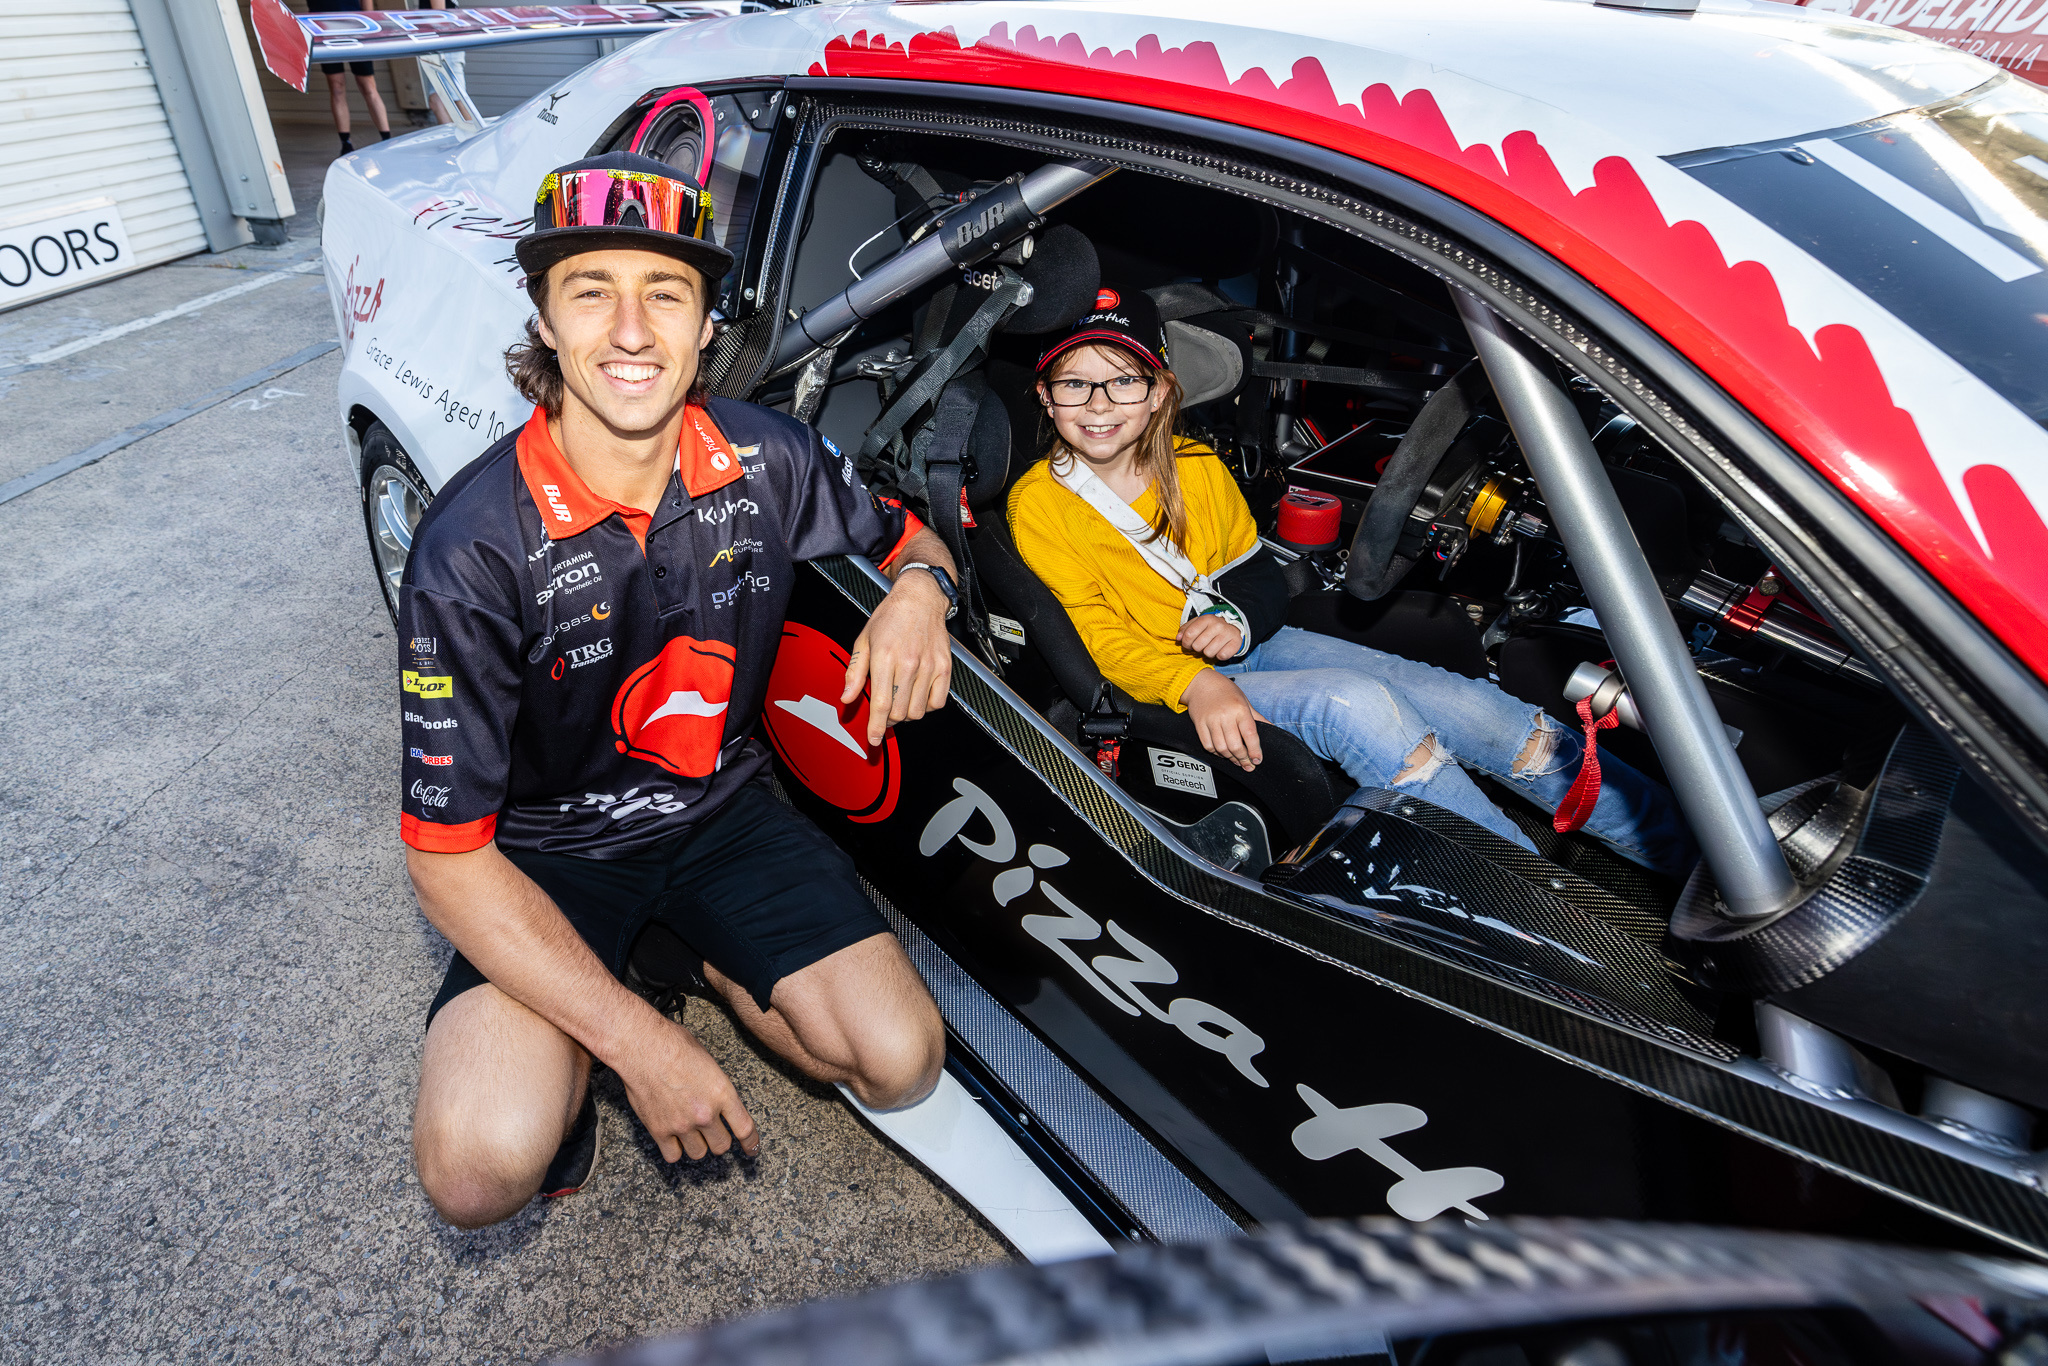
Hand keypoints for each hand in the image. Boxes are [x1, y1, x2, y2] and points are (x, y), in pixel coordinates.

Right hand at [613, 1013, 760, 1162]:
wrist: (642, 1047)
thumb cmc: (673, 1045)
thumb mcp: (708, 1062)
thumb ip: (717, 1088)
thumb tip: (718, 1100)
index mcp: (722, 1093)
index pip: (744, 1128)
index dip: (751, 1143)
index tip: (752, 1149)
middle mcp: (705, 1113)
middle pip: (721, 1146)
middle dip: (718, 1140)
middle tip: (711, 1132)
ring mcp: (682, 1124)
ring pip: (698, 1153)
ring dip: (697, 1145)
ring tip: (690, 1132)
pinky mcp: (659, 1130)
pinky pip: (673, 1155)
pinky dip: (674, 1150)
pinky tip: (673, 1139)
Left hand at [842, 569, 952, 746]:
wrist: (920, 598)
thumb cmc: (890, 617)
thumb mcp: (864, 640)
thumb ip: (855, 671)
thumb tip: (847, 697)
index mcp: (885, 657)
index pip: (881, 703)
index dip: (876, 726)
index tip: (874, 739)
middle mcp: (909, 663)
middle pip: (899, 712)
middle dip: (889, 719)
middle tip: (884, 711)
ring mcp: (929, 667)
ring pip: (918, 711)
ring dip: (906, 713)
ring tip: (900, 700)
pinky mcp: (944, 667)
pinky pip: (937, 702)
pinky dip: (926, 706)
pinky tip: (917, 695)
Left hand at [1177, 614, 1243, 661]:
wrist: (1233, 627)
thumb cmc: (1211, 628)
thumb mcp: (1198, 624)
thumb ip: (1186, 629)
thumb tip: (1178, 638)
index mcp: (1206, 618)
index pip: (1189, 635)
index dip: (1186, 643)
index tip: (1189, 644)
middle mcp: (1217, 625)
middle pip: (1197, 646)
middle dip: (1197, 649)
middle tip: (1202, 645)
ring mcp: (1227, 633)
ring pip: (1208, 653)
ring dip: (1208, 653)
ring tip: (1212, 647)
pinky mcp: (1236, 643)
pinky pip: (1221, 656)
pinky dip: (1219, 656)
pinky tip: (1221, 649)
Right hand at [1181, 669, 1268, 771]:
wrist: (1200, 682)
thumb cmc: (1226, 691)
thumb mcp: (1245, 701)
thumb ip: (1257, 718)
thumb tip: (1272, 729)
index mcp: (1240, 709)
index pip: (1250, 734)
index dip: (1255, 750)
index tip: (1258, 760)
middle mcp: (1225, 715)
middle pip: (1235, 745)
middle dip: (1243, 759)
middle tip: (1248, 765)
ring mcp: (1210, 721)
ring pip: (1221, 748)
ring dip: (1230, 758)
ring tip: (1237, 761)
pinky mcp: (1199, 725)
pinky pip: (1208, 745)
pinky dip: (1216, 753)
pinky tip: (1222, 753)